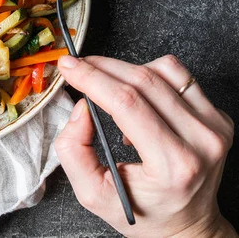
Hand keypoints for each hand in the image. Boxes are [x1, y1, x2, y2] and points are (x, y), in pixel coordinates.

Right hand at [55, 55, 235, 237]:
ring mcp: (214, 126)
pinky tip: (138, 96)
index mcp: (173, 166)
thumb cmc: (143, 213)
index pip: (127, 104)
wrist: (187, 225)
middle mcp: (201, 142)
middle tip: (77, 66)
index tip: (69, 67)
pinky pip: (178, 75)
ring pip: (161, 70)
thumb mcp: (94, 194)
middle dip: (101, 67)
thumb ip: (74, 151)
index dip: (92, 79)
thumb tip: (81, 107)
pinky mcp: (218, 116)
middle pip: (143, 81)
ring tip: (108, 88)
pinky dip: (149, 75)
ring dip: (124, 69)